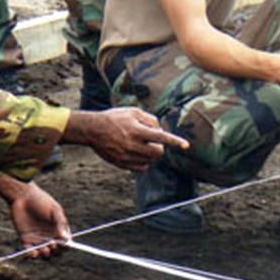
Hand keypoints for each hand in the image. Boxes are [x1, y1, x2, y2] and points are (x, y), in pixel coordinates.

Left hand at [0, 175, 70, 257]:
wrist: (22, 196)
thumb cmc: (41, 201)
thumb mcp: (54, 210)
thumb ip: (60, 224)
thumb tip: (66, 239)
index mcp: (58, 228)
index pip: (65, 241)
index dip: (66, 246)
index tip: (63, 245)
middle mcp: (49, 235)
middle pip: (55, 250)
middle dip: (55, 251)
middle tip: (52, 244)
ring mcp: (38, 238)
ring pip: (44, 252)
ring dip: (45, 254)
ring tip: (44, 249)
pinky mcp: (26, 239)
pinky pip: (30, 251)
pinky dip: (32, 255)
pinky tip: (33, 252)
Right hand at [71, 108, 189, 170]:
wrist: (93, 129)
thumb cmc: (115, 118)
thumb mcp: (133, 111)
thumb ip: (150, 119)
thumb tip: (161, 130)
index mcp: (136, 130)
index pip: (161, 137)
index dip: (175, 141)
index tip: (186, 145)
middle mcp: (132, 144)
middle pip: (158, 152)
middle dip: (161, 147)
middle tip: (155, 141)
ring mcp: (126, 156)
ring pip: (150, 161)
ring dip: (153, 154)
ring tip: (145, 145)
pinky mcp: (122, 164)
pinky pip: (141, 168)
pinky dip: (145, 162)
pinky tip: (139, 153)